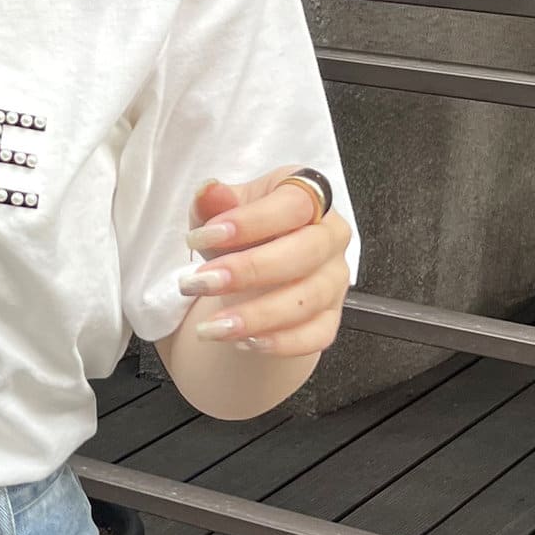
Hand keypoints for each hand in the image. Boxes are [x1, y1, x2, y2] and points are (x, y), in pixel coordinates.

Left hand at [175, 165, 352, 355]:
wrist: (255, 274)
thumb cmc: (243, 234)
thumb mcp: (221, 212)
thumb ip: (215, 202)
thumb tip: (209, 190)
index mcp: (310, 197)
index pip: (293, 205)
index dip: (248, 222)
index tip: (201, 238)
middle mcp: (330, 236)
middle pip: (306, 252)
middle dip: (249, 271)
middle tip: (199, 283)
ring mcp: (335, 279)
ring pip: (307, 300)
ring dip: (256, 316)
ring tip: (210, 327)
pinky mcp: (330, 317)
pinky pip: (316, 335)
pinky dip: (280, 343)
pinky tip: (243, 343)